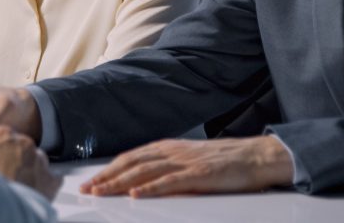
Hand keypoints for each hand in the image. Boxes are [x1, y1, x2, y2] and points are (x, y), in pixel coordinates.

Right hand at [0, 125, 61, 200]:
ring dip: (31, 171)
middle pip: (22, 148)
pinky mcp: (50, 180)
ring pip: (38, 162)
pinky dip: (47, 185)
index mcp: (2, 134)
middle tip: (6, 176)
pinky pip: (54, 179)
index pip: (5, 136)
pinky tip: (35, 193)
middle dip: (16, 160)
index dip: (0, 151)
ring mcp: (38, 161)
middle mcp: (23, 143)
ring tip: (19, 187)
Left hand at [80, 136, 293, 197]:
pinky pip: (169, 182)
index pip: (130, 158)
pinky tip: (136, 195)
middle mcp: (171, 151)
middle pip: (131, 163)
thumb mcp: (189, 159)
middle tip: (87, 189)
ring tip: (102, 192)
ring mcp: (184, 162)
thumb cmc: (224, 161)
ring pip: (144, 172)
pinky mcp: (198, 174)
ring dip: (120, 183)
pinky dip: (150, 188)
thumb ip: (168, 166)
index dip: (109, 169)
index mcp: (167, 147)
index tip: (91, 181)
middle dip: (106, 177)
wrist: (255, 156)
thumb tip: (144, 179)